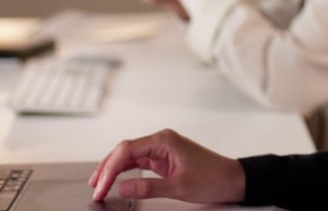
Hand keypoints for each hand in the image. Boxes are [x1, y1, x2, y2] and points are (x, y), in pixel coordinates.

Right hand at [89, 129, 244, 202]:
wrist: (232, 179)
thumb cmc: (213, 178)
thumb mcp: (179, 186)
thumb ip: (149, 187)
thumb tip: (122, 187)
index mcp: (164, 140)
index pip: (127, 149)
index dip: (110, 168)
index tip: (101, 186)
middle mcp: (161, 141)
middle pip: (125, 150)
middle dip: (107, 168)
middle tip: (95, 187)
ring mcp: (162, 149)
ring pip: (129, 155)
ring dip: (113, 169)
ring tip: (99, 184)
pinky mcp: (164, 159)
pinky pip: (138, 162)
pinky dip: (125, 171)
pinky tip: (115, 180)